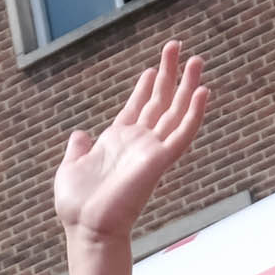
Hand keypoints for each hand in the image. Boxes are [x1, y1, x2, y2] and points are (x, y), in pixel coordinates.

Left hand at [52, 39, 206, 246]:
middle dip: (170, 74)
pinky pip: (182, 134)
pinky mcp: (159, 161)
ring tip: (197, 59)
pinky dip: (194, 113)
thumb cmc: (77, 206)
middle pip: (160, 101)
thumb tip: (79, 134)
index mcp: (117, 140)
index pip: (138, 106)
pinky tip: (203, 92)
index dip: (146, 86)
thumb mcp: (70, 168)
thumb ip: (78, 149)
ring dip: (187, 86)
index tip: (154, 67)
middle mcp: (138, 142)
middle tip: (178, 46)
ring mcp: (151, 150)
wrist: (87, 228)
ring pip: (176, 111)